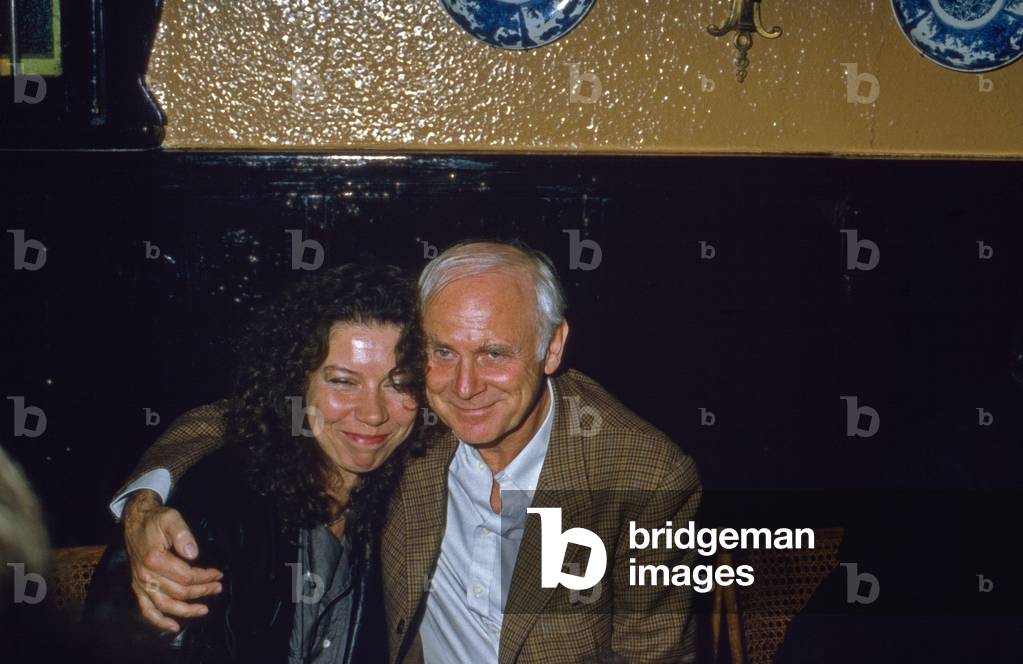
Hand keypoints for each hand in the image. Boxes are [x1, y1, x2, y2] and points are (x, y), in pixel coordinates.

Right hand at [122, 490, 222, 631]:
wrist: (135, 522)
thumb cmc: (156, 520)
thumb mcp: (171, 519)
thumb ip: (183, 534)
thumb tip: (194, 554)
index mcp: (154, 559)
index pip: (186, 576)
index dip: (205, 577)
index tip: (218, 574)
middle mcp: (145, 575)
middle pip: (179, 592)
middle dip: (202, 591)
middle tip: (218, 588)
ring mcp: (140, 584)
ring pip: (165, 605)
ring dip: (186, 611)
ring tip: (204, 610)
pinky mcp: (137, 588)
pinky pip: (146, 610)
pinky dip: (159, 622)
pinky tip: (174, 627)